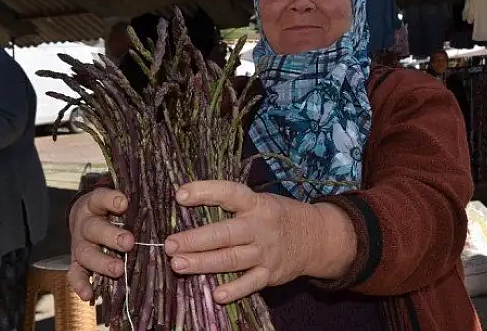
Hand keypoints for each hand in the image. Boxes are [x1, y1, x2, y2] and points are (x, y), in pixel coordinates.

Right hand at [67, 187, 134, 300]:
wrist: (84, 218)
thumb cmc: (110, 210)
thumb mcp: (118, 201)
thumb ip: (135, 203)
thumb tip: (170, 199)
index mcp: (94, 205)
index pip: (100, 198)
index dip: (110, 200)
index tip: (124, 204)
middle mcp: (85, 224)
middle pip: (94, 229)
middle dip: (111, 236)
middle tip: (128, 242)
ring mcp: (80, 245)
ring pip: (86, 253)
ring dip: (102, 262)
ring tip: (118, 269)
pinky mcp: (77, 263)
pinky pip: (75, 275)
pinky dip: (81, 285)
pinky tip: (89, 294)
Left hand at [165, 181, 356, 303]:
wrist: (316, 237)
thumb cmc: (277, 216)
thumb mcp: (261, 201)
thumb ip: (232, 206)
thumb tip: (189, 207)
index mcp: (256, 204)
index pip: (229, 193)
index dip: (205, 192)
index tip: (180, 195)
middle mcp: (260, 227)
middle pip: (225, 233)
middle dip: (195, 239)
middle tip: (169, 245)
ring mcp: (266, 251)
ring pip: (232, 259)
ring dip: (204, 263)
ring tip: (178, 265)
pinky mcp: (271, 273)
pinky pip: (251, 283)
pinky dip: (235, 289)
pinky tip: (216, 294)